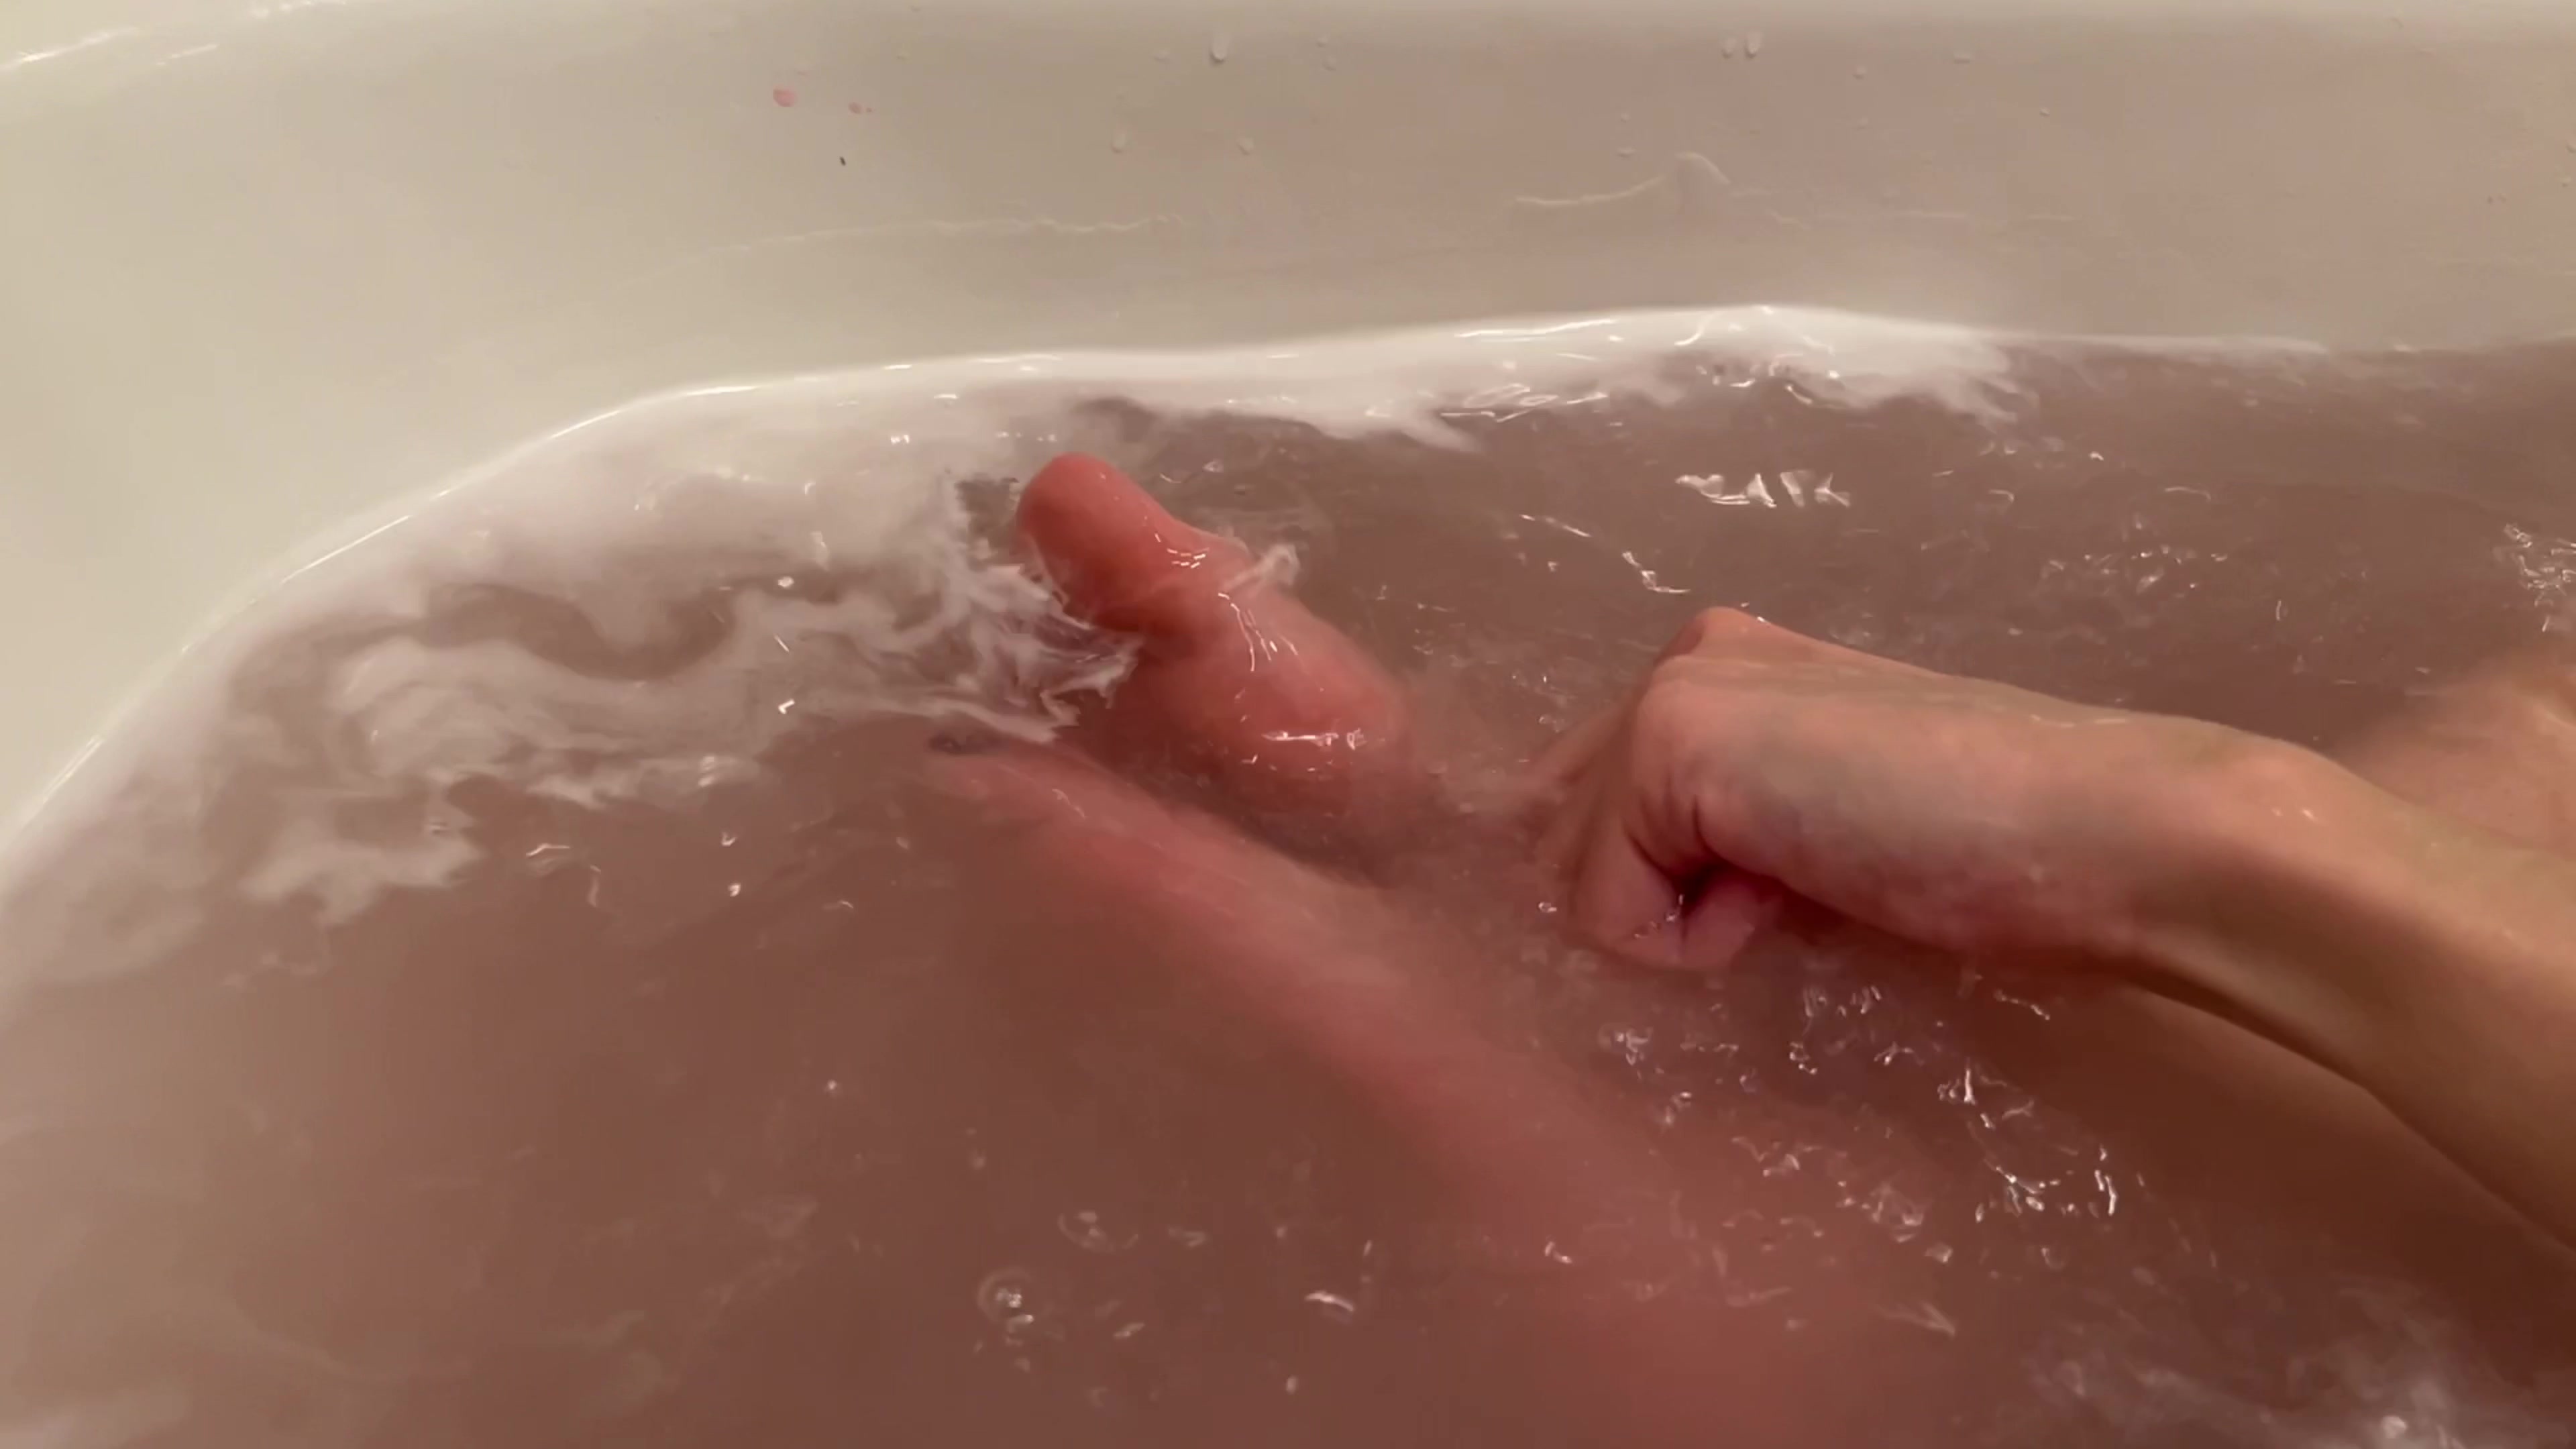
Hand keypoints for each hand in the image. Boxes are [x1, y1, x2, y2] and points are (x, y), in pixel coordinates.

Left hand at [1537, 608, 2273, 972]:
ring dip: (1686, 924)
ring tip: (1822, 884)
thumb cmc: (1999, 858)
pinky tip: (1810, 892)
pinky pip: (1606, 912)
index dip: (1656, 893)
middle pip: (1564, 847)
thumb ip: (1727, 842)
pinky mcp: (1670, 744)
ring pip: (1576, 883)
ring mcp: (1674, 690)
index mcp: (1727, 669)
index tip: (1784, 898)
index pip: (1594, 812)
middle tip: (1806, 893)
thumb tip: (1612, 912)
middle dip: (1656, 907)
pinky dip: (1697, 942)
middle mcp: (1687, 657)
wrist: (2112, 835)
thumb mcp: (1827, 839)